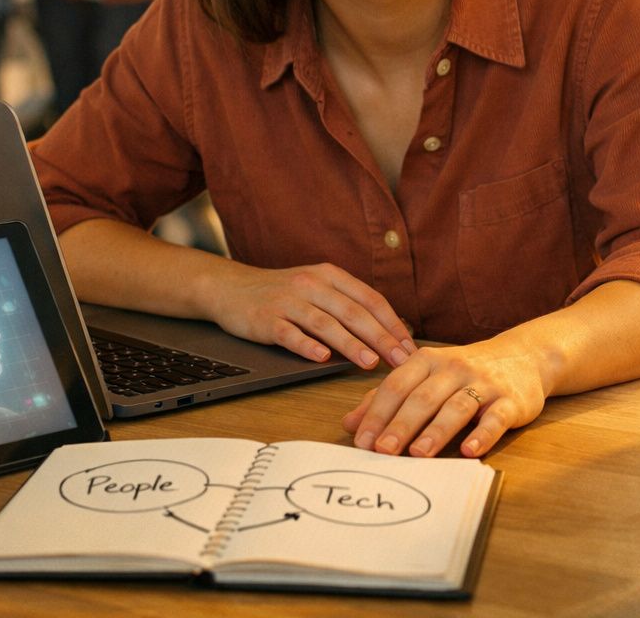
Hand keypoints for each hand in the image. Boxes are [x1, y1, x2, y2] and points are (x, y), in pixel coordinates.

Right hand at [207, 261, 415, 369]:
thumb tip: (388, 331)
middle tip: (401, 360)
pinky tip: (322, 359)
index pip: (370, 298)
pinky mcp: (266, 319)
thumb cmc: (282, 293)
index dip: (392, 323)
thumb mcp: (317, 288)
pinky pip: (290, 334)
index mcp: (330, 275)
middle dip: (381, 337)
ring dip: (351, 344)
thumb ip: (347, 304)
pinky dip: (307, 346)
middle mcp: (311, 284)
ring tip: (370, 363)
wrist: (229, 287)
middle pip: (353, 312)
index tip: (410, 347)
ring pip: (326, 323)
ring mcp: (288, 301)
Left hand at [341, 342, 547, 457]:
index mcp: (427, 361)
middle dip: (400, 425)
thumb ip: (387, 397)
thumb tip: (350, 423)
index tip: (362, 441)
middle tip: (382, 451)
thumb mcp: (424, 376)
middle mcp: (454, 368)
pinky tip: (470, 451)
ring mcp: (483, 384)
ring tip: (418, 454)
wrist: (523, 357)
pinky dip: (483, 435)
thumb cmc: (463, 372)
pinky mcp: (510, 401)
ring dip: (436, 431)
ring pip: (456, 407)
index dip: (378, 413)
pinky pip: (495, 418)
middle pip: (423, 397)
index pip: (397, 385)